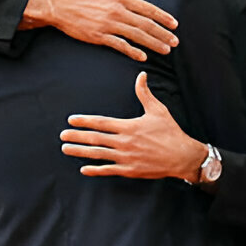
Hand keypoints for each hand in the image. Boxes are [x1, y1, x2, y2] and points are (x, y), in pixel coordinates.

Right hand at [27, 0, 178, 60]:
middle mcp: (117, 11)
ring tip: (165, 50)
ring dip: (153, 44)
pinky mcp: (99, 36)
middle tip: (175, 41)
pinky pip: (120, 45)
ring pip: (137, 36)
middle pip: (146, 24)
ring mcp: (108, 24)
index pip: (147, 8)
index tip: (174, 24)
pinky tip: (143, 56)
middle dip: (163, 34)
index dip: (163, 17)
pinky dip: (133, 51)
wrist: (58, 4)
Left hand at [60, 72, 207, 179]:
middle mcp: (124, 142)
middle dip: (77, 137)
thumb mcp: (158, 110)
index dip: (85, 121)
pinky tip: (83, 169)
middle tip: (62, 136)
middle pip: (95, 139)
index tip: (71, 120)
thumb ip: (144, 93)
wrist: (183, 156)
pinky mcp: (130, 170)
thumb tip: (141, 74)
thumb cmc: (170, 132)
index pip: (101, 123)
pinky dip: (95, 169)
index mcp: (128, 126)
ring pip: (98, 154)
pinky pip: (109, 170)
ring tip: (66, 149)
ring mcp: (126, 158)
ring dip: (80, 152)